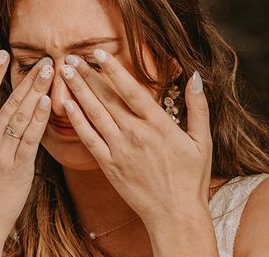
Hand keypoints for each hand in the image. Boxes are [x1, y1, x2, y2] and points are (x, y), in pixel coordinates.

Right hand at [0, 50, 52, 253]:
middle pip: (10, 103)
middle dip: (29, 79)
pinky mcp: (21, 168)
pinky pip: (32, 139)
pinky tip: (49, 102)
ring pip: (23, 117)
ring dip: (38, 92)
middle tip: (45, 59)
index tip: (4, 54)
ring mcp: (4, 155)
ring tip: (51, 72)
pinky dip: (40, 119)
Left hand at [59, 50, 212, 229]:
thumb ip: (198, 107)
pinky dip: (77, 121)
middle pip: (107, 98)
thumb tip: (195, 76)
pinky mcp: (109, 166)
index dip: (113, 70)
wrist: (176, 215)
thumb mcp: (203, 141)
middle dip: (87, 75)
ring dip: (78, 91)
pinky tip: (66, 105)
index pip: (131, 90)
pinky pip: (89, 139)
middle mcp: (136, 134)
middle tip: (71, 57)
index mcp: (159, 125)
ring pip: (95, 114)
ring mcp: (120, 150)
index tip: (98, 53)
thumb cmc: (191, 178)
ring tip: (65, 73)